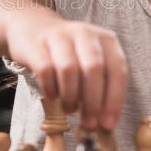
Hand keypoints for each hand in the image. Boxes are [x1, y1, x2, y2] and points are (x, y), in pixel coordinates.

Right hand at [6, 11, 127, 129]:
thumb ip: (101, 86)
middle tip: (88, 123)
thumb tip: (105, 122)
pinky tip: (53, 97)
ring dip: (71, 97)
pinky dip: (51, 88)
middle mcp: (85, 33)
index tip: (108, 124)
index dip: (114, 100)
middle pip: (94, 69)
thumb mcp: (91, 61)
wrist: (33, 27)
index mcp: (106, 39)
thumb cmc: (68, 53)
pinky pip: (45, 70)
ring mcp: (60, 36)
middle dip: (92, 102)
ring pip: (69, 69)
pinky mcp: (37, 43)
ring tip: (70, 109)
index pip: (117, 70)